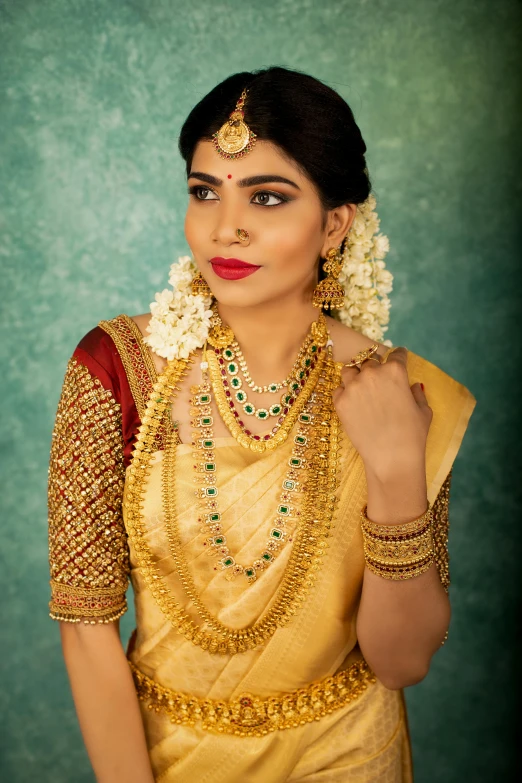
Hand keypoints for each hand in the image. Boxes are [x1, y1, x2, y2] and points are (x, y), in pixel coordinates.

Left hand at [332, 347, 432, 481]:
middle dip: (375, 368)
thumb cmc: (413, 435)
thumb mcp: (424, 410)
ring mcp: (353, 386)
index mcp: (395, 370)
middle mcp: (372, 373)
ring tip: (361, 388)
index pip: (397, 353)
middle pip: (370, 361)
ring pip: (350, 371)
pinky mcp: (340, 402)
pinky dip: (344, 393)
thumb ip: (417, 393)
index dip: (399, 356)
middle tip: (378, 381)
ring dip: (355, 376)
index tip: (398, 358)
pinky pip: (338, 389)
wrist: (392, 458)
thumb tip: (412, 385)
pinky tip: (352, 403)